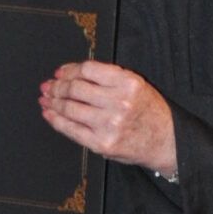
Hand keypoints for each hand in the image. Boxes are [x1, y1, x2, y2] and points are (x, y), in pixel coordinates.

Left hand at [39, 62, 176, 174]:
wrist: (166, 141)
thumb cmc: (150, 112)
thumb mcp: (136, 85)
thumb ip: (107, 78)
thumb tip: (71, 74)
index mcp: (128, 83)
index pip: (88, 69)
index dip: (69, 70)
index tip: (59, 72)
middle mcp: (118, 102)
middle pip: (76, 88)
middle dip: (57, 86)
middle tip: (48, 86)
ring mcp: (109, 124)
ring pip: (70, 108)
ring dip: (53, 102)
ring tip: (46, 99)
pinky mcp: (101, 143)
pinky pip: (71, 129)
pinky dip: (56, 121)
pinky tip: (50, 114)